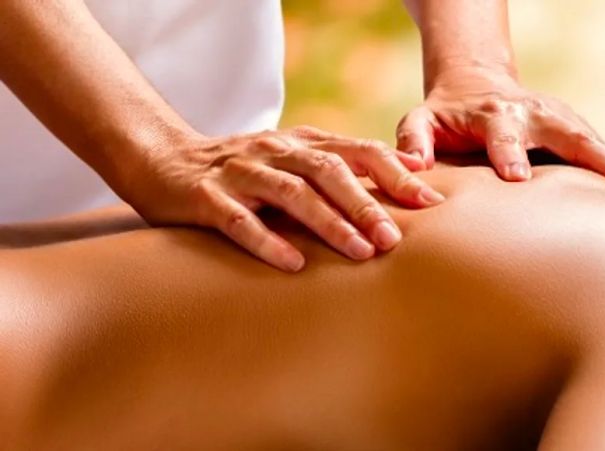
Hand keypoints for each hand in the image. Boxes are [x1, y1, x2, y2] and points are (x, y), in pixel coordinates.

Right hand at [120, 126, 444, 271]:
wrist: (164, 158)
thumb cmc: (242, 170)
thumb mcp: (291, 161)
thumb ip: (338, 168)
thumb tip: (401, 181)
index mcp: (300, 142)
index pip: (356, 151)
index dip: (394, 173)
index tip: (429, 202)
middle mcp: (275, 151)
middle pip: (329, 171)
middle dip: (366, 204)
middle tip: (395, 238)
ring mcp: (240, 173)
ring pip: (291, 193)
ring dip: (329, 222)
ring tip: (360, 252)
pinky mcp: (207, 197)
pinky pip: (240, 220)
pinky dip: (268, 241)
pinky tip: (293, 264)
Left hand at [396, 66, 604, 197]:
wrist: (474, 86)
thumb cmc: (443, 115)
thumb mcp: (419, 121)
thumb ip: (412, 140)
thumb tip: (413, 165)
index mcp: (492, 114)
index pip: (502, 133)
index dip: (509, 153)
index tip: (517, 178)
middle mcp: (531, 113)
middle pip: (567, 133)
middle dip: (592, 158)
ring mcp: (556, 119)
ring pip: (592, 141)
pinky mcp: (570, 129)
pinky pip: (598, 150)